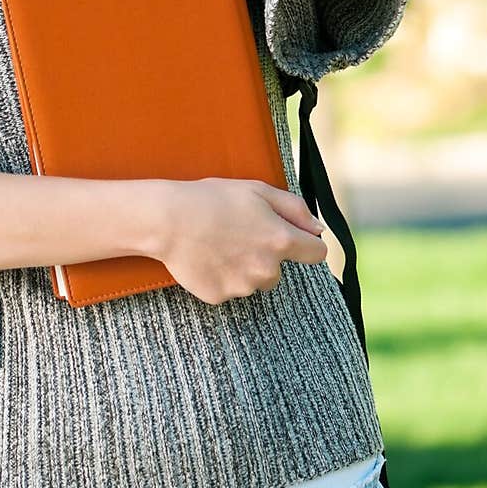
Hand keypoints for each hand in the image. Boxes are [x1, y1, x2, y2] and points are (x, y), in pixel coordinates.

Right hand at [153, 177, 326, 304]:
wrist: (169, 220)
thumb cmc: (213, 199)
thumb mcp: (258, 190)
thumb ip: (296, 209)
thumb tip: (317, 229)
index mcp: (281, 240)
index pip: (317, 253)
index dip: (306, 244)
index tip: (293, 239)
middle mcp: (266, 268)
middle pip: (279, 270)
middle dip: (265, 256)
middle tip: (239, 234)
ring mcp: (243, 286)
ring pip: (253, 281)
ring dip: (243, 268)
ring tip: (219, 244)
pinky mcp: (220, 297)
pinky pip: (229, 289)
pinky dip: (222, 277)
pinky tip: (207, 257)